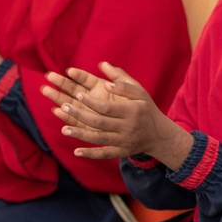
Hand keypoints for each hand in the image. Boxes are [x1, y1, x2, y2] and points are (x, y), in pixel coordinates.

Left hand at [42, 62, 192, 168]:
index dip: (91, 101)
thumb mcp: (140, 92)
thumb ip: (122, 81)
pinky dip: (90, 154)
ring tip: (63, 129)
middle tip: (63, 106)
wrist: (158, 134)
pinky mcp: (121, 152)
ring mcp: (123, 141)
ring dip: (80, 135)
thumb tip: (104, 67)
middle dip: (80, 114)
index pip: (108, 107)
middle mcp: (127, 127)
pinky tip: (76, 151)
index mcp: (132, 110)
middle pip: (99, 122)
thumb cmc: (146, 109)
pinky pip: (104, 154)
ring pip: (99, 139)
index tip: (77, 94)